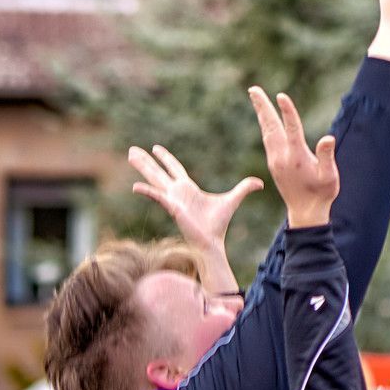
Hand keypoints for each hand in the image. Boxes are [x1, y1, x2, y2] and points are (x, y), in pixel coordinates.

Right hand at [129, 144, 259, 292]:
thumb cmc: (218, 224)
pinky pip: (157, 197)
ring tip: (129, 156)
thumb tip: (260, 182)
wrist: (212, 241)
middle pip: (158, 172)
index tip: (155, 147)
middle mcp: (176, 192)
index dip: (165, 157)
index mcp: (187, 188)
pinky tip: (135, 186)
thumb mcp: (233, 199)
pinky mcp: (172, 207)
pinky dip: (147, 191)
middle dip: (145, 161)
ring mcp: (172, 199)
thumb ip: (244, 188)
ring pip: (154, 179)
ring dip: (142, 168)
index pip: (174, 168)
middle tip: (131, 150)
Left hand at [248, 87, 339, 228]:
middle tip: (253, 89)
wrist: (306, 213)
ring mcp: (275, 160)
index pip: (292, 129)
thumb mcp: (329, 177)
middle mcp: (282, 157)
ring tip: (255, 98)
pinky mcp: (274, 164)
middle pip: (270, 126)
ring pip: (266, 131)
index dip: (287, 112)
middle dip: (262, 106)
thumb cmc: (321, 194)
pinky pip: (267, 139)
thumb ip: (326, 157)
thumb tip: (327, 138)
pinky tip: (265, 120)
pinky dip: (265, 125)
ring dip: (261, 113)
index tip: (281, 96)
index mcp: (296, 157)